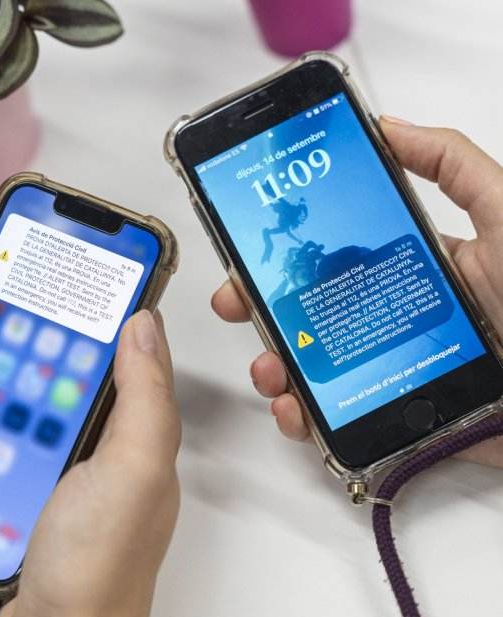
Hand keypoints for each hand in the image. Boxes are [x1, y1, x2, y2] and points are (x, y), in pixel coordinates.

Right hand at [0, 311, 179, 616]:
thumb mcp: (136, 467)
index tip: (42, 287)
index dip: (77, 317)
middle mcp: (91, 445)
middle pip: (42, 376)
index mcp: (127, 429)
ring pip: (1, 409)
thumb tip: (144, 324)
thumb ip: (146, 395)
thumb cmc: (101, 563)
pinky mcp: (12, 497)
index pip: (108, 354)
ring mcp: (48, 472)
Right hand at [211, 117, 502, 467]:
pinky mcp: (395, 415)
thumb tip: (387, 127)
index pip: (332, 258)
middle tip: (235, 303)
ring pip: (313, 367)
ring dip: (275, 366)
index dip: (286, 255)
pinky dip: (305, 418)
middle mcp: (391, 318)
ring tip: (269, 368)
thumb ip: (453, 165)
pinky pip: (337, 417)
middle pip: (310, 312)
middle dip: (262, 308)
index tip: (250, 251)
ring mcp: (388, 368)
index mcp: (409, 269)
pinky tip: (295, 410)